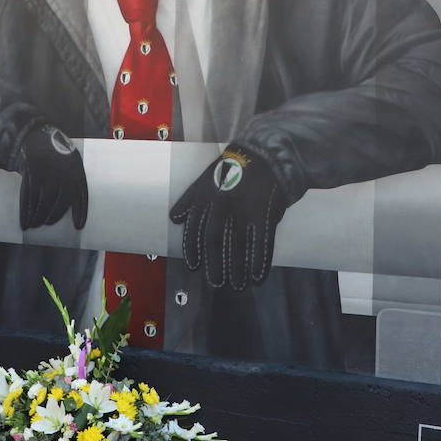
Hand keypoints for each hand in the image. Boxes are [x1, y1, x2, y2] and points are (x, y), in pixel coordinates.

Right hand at [16, 124, 87, 230]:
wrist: (35, 135)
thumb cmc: (55, 154)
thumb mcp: (68, 162)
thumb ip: (72, 180)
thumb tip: (73, 207)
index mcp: (76, 167)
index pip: (81, 193)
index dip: (81, 211)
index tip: (78, 226)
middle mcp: (62, 168)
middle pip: (60, 199)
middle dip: (54, 214)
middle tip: (47, 223)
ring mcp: (46, 169)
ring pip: (43, 199)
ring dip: (38, 215)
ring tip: (35, 224)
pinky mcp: (30, 170)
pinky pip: (29, 195)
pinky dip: (26, 210)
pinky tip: (25, 220)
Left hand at [169, 145, 285, 290]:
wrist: (266, 154)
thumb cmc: (234, 169)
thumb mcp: (206, 178)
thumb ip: (190, 199)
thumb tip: (175, 218)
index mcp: (205, 196)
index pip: (194, 229)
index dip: (193, 251)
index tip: (193, 268)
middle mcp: (221, 204)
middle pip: (215, 242)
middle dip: (214, 266)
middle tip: (215, 283)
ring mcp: (244, 209)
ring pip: (237, 246)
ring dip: (236, 270)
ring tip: (237, 286)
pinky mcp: (265, 213)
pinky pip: (261, 243)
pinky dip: (259, 263)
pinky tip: (257, 277)